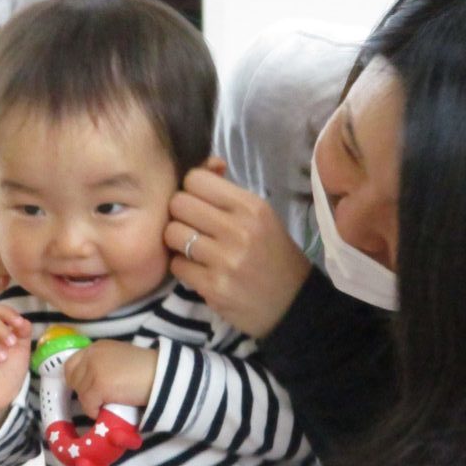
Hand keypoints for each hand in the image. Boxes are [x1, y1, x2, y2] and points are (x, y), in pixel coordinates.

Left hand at [64, 340, 157, 419]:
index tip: (85, 389)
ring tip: (107, 404)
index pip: (71, 363)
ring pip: (80, 393)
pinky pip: (88, 405)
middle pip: (73, 379)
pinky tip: (108, 410)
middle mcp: (92, 355)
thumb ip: (104, 364)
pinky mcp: (99, 386)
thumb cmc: (147, 369)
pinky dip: (95, 411)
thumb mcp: (120, 359)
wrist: (163, 375)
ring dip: (91, 402)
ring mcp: (94, 370)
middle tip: (97, 399)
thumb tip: (90, 382)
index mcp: (98, 347)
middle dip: (83, 391)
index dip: (76, 379)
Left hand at [166, 165, 311, 337]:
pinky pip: (177, 265)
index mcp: (251, 206)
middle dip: (179, 215)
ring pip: (172, 234)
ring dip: (177, 242)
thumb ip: (229, 192)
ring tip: (192, 249)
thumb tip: (206, 163)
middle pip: (178, 204)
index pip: (195, 179)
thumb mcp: (261, 217)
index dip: (190, 190)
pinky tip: (198, 270)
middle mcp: (238, 230)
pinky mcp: (214, 287)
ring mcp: (225, 260)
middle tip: (191, 227)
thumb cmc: (273, 254)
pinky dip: (183, 267)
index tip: (198, 204)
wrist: (292, 303)